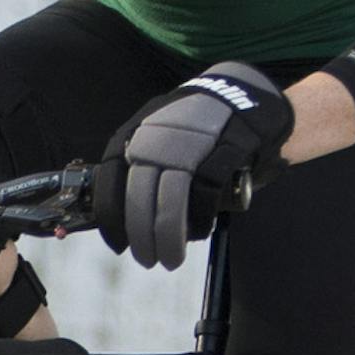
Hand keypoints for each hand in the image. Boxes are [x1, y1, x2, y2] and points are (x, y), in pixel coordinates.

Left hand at [93, 62, 292, 269]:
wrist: (243, 94)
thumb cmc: (197, 129)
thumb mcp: (160, 136)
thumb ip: (143, 169)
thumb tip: (129, 221)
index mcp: (138, 132)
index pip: (111, 177)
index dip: (111, 216)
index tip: (118, 244)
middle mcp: (160, 135)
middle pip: (140, 195)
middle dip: (142, 236)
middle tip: (148, 260)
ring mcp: (193, 141)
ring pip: (171, 198)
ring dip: (169, 236)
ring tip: (171, 258)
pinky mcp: (226, 147)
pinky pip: (206, 191)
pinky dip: (201, 218)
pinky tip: (200, 231)